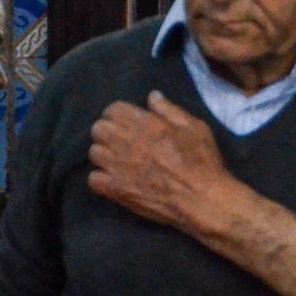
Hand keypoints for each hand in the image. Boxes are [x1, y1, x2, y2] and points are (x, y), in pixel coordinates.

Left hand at [88, 91, 233, 229]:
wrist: (201, 200)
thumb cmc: (202, 161)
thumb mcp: (195, 127)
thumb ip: (170, 110)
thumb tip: (152, 95)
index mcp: (146, 124)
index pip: (113, 110)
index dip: (117, 113)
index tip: (125, 121)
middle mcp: (127, 142)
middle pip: (98, 129)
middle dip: (107, 131)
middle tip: (120, 139)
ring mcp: (119, 167)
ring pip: (94, 153)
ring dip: (103, 153)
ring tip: (116, 159)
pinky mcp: (116, 190)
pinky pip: (93, 180)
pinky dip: (100, 178)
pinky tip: (114, 179)